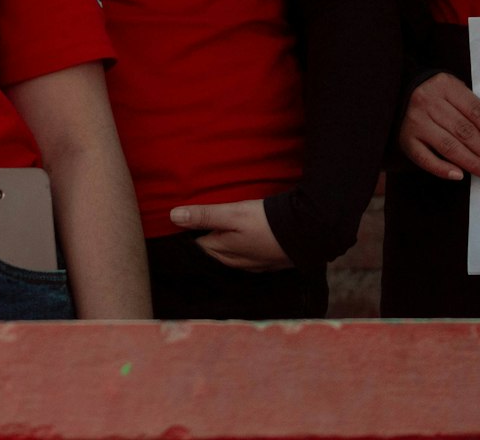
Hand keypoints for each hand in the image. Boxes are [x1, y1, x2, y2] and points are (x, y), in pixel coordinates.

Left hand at [168, 199, 292, 271]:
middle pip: (211, 254)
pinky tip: (242, 247)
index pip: (196, 247)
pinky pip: (246, 260)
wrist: (306, 231)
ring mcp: (253, 266)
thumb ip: (204, 215)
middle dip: (202, 244)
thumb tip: (173, 216)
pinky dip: (240, 253)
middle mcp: (235, 263)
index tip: (177, 229)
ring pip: (229, 258)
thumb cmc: (266, 221)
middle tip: (193, 232)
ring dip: (221, 249)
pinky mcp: (268, 264)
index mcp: (222, 251)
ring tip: (216, 238)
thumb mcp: (232, 213)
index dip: (186, 238)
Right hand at [398, 72, 479, 180]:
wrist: (399, 92)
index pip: (476, 111)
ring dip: (472, 163)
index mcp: (446, 86)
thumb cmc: (436, 95)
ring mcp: (415, 121)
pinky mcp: (405, 139)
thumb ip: (472, 109)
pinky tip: (459, 176)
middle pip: (464, 130)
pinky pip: (425, 158)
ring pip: (448, 146)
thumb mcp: (453, 91)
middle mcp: (428, 102)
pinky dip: (442, 168)